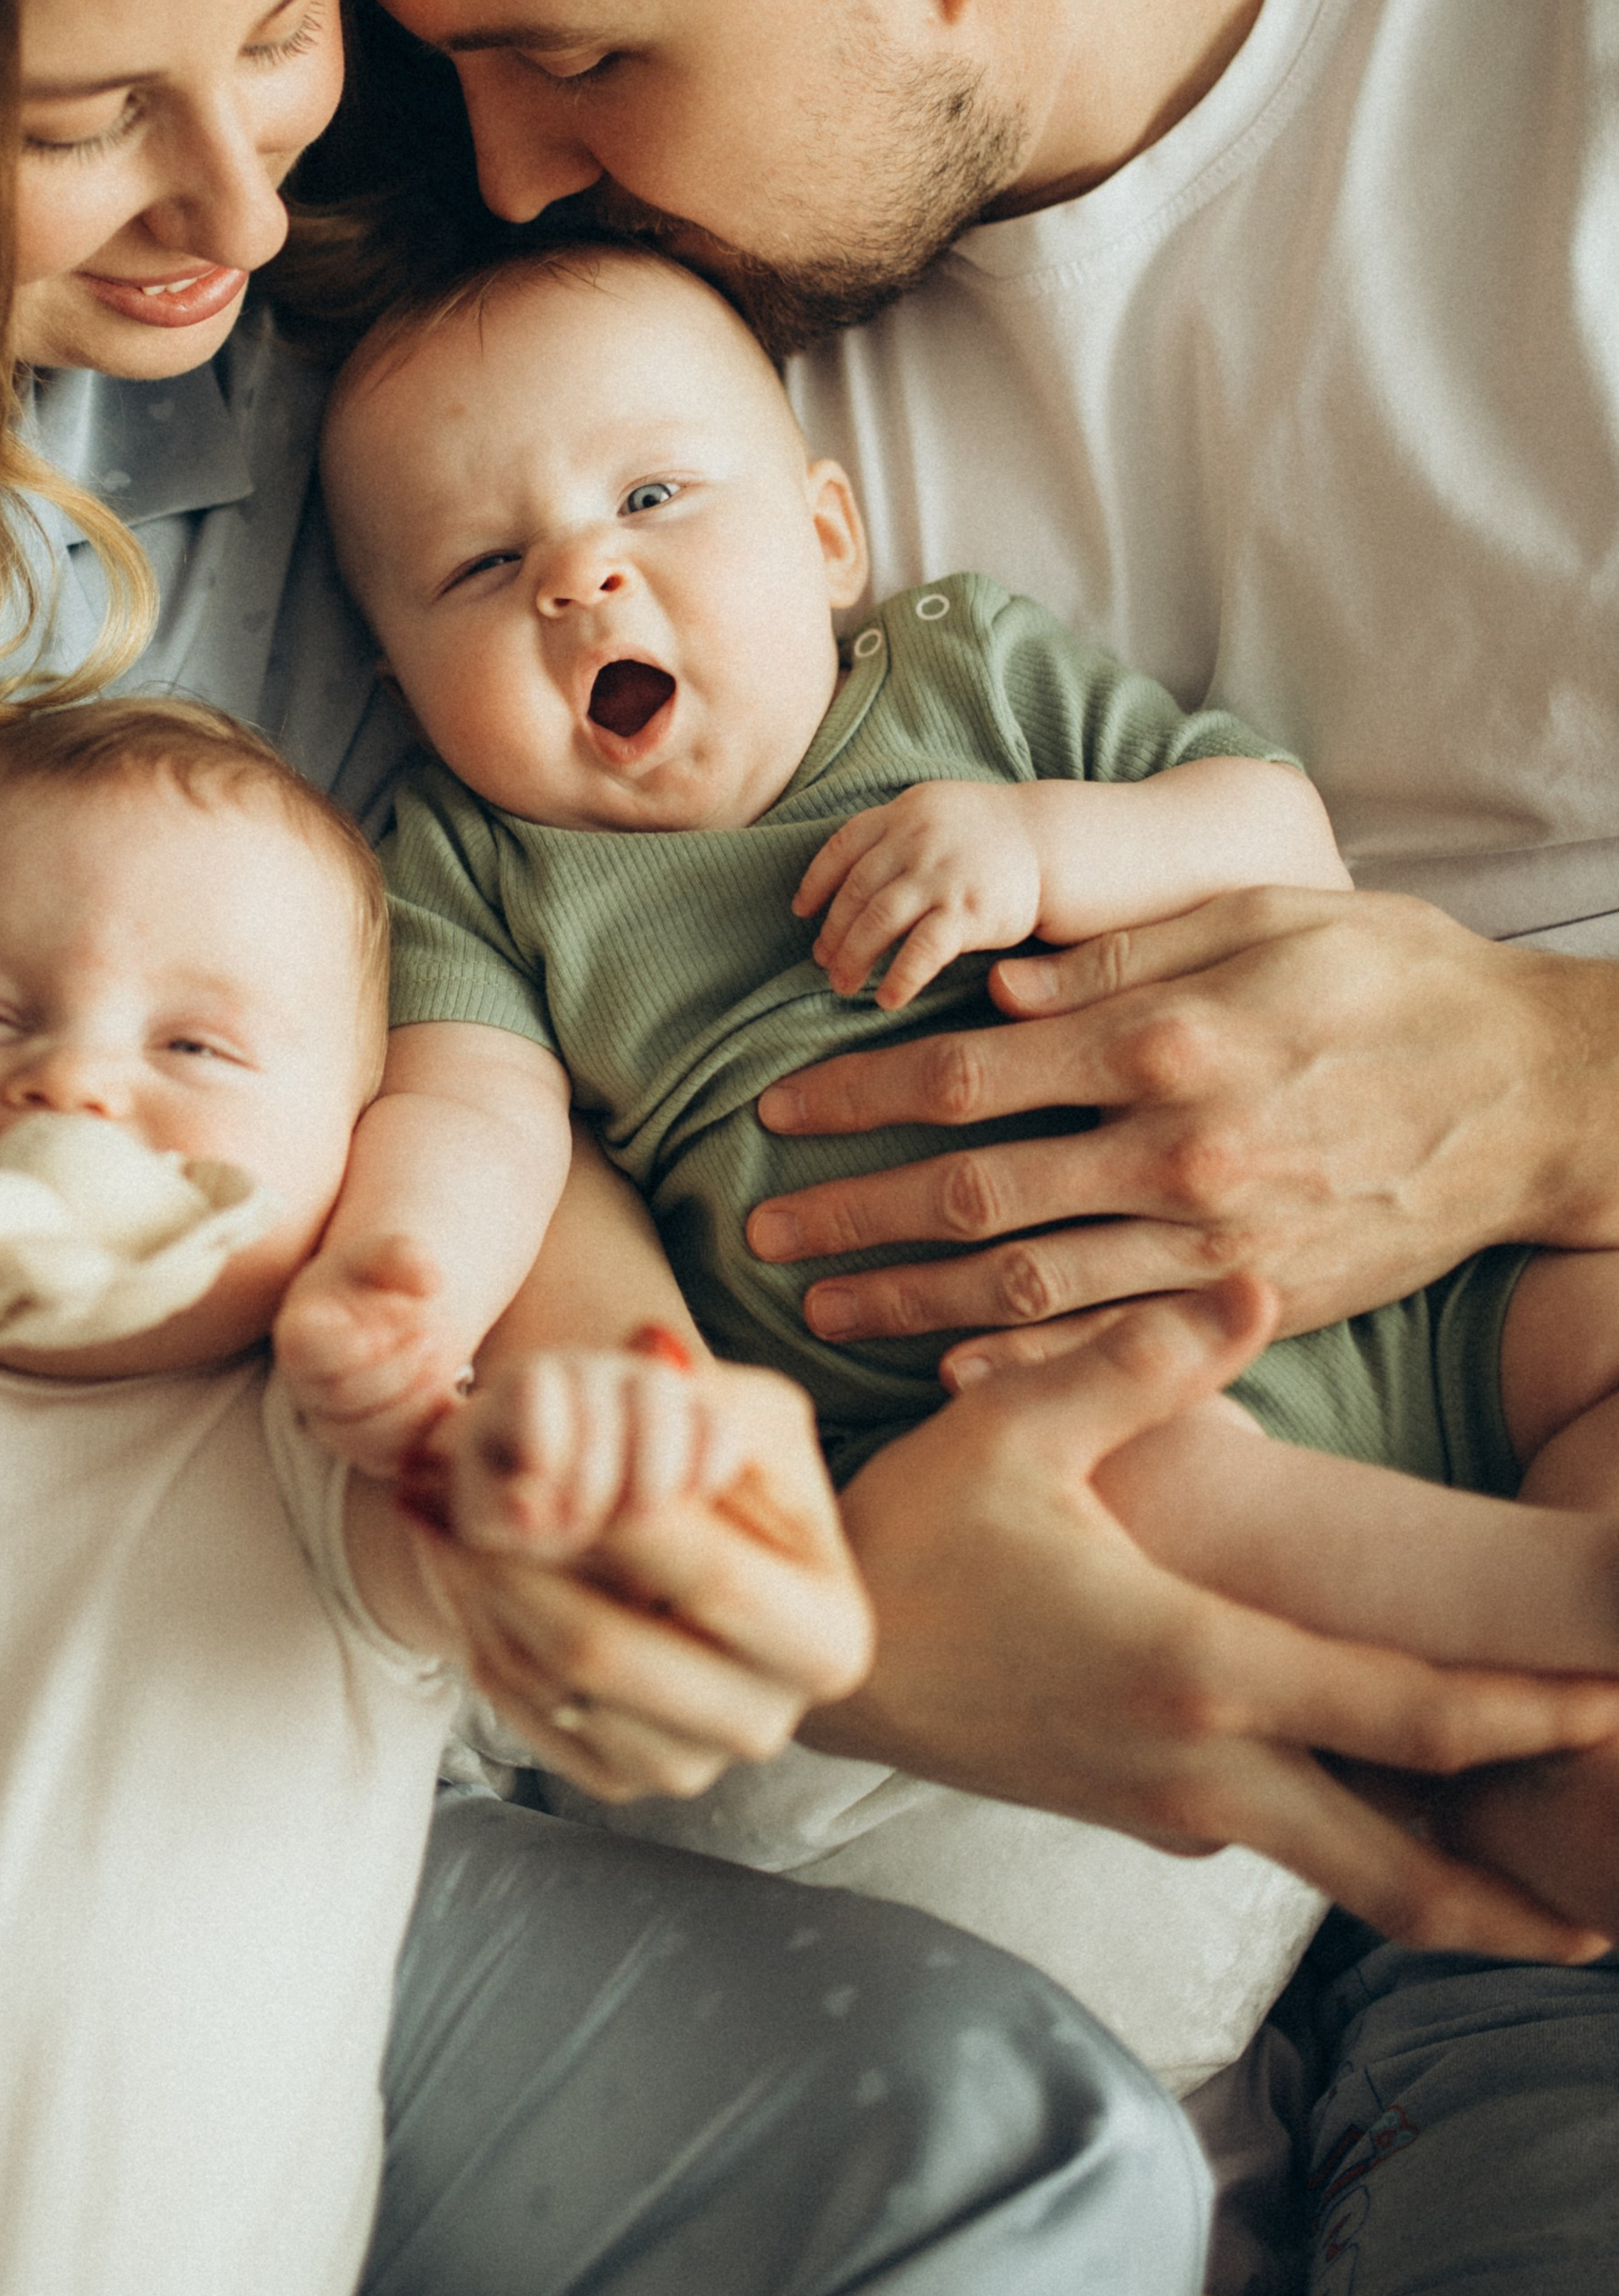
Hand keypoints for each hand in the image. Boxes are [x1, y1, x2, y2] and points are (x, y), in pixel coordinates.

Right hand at [277, 1231, 475, 1469]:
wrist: (394, 1314)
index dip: (355, 1344)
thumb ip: (403, 1254)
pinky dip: (427, 1431)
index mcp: (300, 1334)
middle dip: (397, 1369)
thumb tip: (431, 1280)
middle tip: (433, 1337)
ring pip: (365, 1437)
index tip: (404, 1319)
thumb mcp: (387, 1253)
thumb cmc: (381, 1279)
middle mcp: (307, 1386)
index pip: (307, 1352)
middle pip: (341, 1397)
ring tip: (442, 1363)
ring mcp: (335, 1423)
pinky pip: (394, 1458)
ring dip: (414, 1403)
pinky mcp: (369, 1449)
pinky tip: (448, 1395)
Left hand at [398, 1343, 874, 1801]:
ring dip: (479, 1588)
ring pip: (550, 1681)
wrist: (672, 1541)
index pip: (712, 1578)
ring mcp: (691, 1762)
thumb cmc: (714, 1462)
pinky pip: (524, 1709)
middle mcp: (769, 1717)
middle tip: (442, 1487)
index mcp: (827, 1634)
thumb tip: (656, 1357)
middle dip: (517, 1560)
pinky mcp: (619, 1777)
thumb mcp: (737, 1409)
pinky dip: (477, 1627)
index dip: (621, 1511)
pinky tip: (458, 1559)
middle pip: (607, 1650)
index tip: (546, 1449)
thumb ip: (704, 1390)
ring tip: (434, 1509)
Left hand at [750, 886, 1614, 1343]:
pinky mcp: (1260, 1304)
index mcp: (1162, 1042)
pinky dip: (1026, 1366)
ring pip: (1026, 1286)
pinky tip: (949, 1376)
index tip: (772, 1111)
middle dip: (851, 1216)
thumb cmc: (1393, 978)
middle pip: (970, 1194)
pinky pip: (1118, 1347)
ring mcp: (1218, 1242)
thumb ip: (1117, 958)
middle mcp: (1176, 1151)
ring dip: (909, 1301)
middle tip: (761, 1235)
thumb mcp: (1259, 919)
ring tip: (824, 1311)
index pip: (960, 1075)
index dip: (852, 1096)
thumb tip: (991, 982)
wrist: (1536, 1093)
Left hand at [791, 781, 1044, 1006]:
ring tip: (843, 985)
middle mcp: (917, 839)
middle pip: (855, 891)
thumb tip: (848, 881)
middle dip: (833, 931)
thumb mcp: (939, 814)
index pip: (843, 846)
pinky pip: (921, 950)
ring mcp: (942, 875)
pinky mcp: (969, 911)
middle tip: (822, 961)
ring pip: (877, 921)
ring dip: (853, 957)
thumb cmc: (992, 837)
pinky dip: (899, 977)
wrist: (1056, 844)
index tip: (801, 910)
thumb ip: (897, 835)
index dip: (816, 882)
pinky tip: (887, 999)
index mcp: (905, 812)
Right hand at [816, 1281, 1618, 1955]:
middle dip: (1519, 1902)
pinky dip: (1347, 1848)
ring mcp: (1165, 1805)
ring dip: (1446, 1892)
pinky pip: (1268, 1844)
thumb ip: (1140, 1359)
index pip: (1414, 1712)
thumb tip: (1252, 1288)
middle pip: (1402, 1873)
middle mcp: (1202, 1766)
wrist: (811, 1660)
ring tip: (1541, 1906)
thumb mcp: (1013, 1428)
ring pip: (1341, 1880)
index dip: (1536, 1717)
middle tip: (1606, 1922)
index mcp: (1202, 1668)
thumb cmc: (909, 1537)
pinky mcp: (1129, 1814)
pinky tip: (1374, 1809)